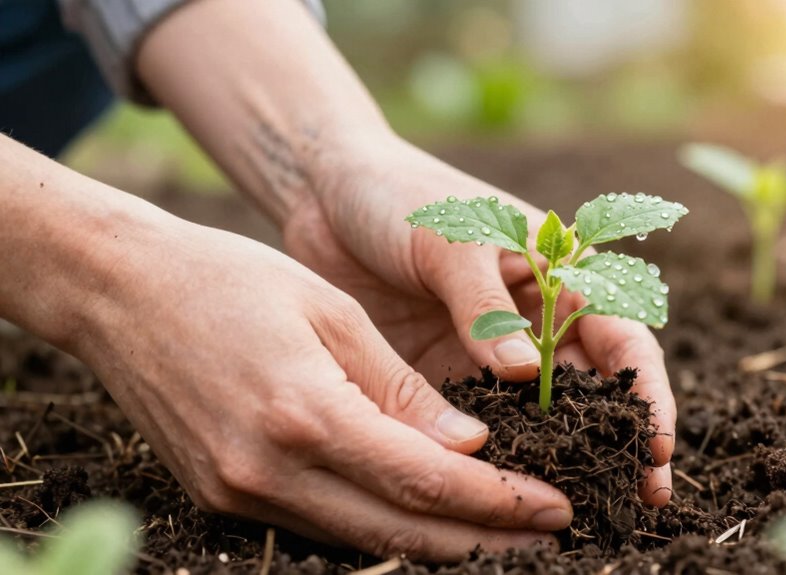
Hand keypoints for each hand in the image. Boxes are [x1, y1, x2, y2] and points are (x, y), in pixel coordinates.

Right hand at [73, 212, 572, 560]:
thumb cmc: (230, 281)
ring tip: (504, 533)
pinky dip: (382, 526)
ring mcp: (239, 493)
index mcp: (304, 413)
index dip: (500, 501)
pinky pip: (322, 526)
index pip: (425, 480)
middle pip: (401, 532)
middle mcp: (268, 470)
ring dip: (439, 543)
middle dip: (486, 541)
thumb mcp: (331, 314)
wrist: (117, 291)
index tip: (557, 506)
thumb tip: (471, 448)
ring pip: (363, 540)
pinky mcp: (223, 496)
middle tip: (552, 536)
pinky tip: (426, 516)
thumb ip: (402, 390)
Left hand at [284, 134, 676, 505]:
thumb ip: (485, 306)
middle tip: (635, 501)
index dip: (646, 393)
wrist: (327, 196)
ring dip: (559, 459)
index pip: (622, 338)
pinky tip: (502, 491)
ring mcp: (492, 355)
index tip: (656, 446)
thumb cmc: (402, 196)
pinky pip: (481, 424)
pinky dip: (495, 457)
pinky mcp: (447, 377)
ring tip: (577, 508)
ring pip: (540, 417)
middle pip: (593, 390)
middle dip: (617, 443)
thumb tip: (522, 375)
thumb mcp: (452, 239)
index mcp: (559, 274)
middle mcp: (537, 321)